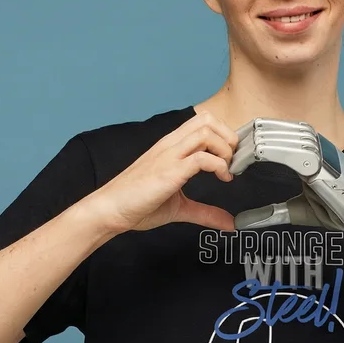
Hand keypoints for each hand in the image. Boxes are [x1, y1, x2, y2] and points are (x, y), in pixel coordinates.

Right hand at [83, 111, 238, 233]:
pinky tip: (221, 178)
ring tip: (227, 170)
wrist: (110, 210)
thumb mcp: (179, 207)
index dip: (224, 135)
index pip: (203, 122)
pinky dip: (218, 165)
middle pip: (208, 119)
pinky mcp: (169, 171)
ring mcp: (169, 156)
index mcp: (171, 147)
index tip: (232, 158)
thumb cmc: (137, 204)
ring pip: (206, 132)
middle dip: (228, 137)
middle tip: (233, 160)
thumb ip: (205, 212)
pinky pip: (200, 157)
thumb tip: (228, 223)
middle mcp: (170, 145)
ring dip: (225, 149)